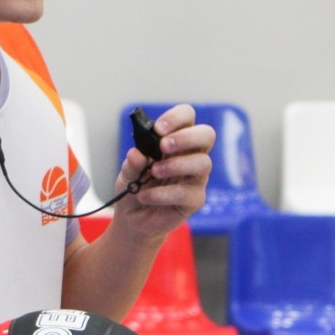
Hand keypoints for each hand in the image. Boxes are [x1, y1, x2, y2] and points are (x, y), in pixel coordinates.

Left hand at [111, 103, 214, 238]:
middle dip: (185, 137)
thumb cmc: (135, 187)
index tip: (158, 129)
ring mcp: (196, 178)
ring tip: (153, 172)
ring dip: (175, 165)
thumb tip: (137, 154)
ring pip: (203, 163)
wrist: (133, 218)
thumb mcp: (127, 172)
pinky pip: (186, 193)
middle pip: (207, 135)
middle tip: (163, 146)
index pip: (187, 117)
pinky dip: (163, 194)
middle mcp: (191, 155)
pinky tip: (145, 196)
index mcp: (177, 140)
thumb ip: (132, 163)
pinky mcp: (194, 200)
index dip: (176, 118)